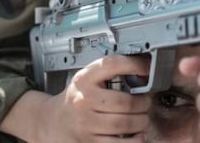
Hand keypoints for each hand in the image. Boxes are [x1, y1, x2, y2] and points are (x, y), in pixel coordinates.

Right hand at [32, 55, 151, 141]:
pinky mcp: (90, 142)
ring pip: (124, 123)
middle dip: (143, 102)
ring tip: (143, 117)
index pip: (111, 65)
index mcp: (84, 80)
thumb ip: (109, 72)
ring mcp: (86, 123)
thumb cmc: (76, 98)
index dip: (133, 64)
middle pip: (124, 101)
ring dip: (141, 121)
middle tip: (146, 101)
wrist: (53, 121)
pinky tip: (137, 134)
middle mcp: (83, 101)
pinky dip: (135, 139)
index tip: (146, 68)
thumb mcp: (87, 79)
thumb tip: (142, 68)